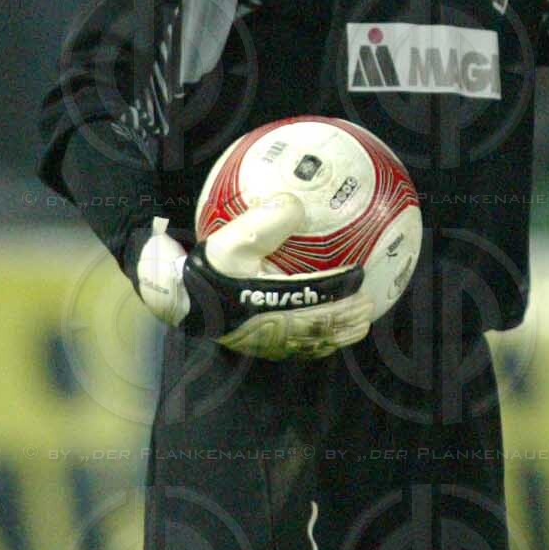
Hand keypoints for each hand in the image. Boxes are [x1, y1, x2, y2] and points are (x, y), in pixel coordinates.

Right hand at [135, 197, 373, 360]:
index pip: (317, 298)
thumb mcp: (233, 238)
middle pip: (320, 327)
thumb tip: (294, 201)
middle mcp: (273, 328)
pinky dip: (318, 340)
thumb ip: (264, 220)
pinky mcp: (258, 347)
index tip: (361, 275)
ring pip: (311, 343)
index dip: (342, 289)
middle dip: (348, 318)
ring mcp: (266, 343)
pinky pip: (296, 348)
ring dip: (337, 334)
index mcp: (271, 303)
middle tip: (370, 304)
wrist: (178, 298)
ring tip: (360, 323)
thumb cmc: (209, 267)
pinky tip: (326, 330)